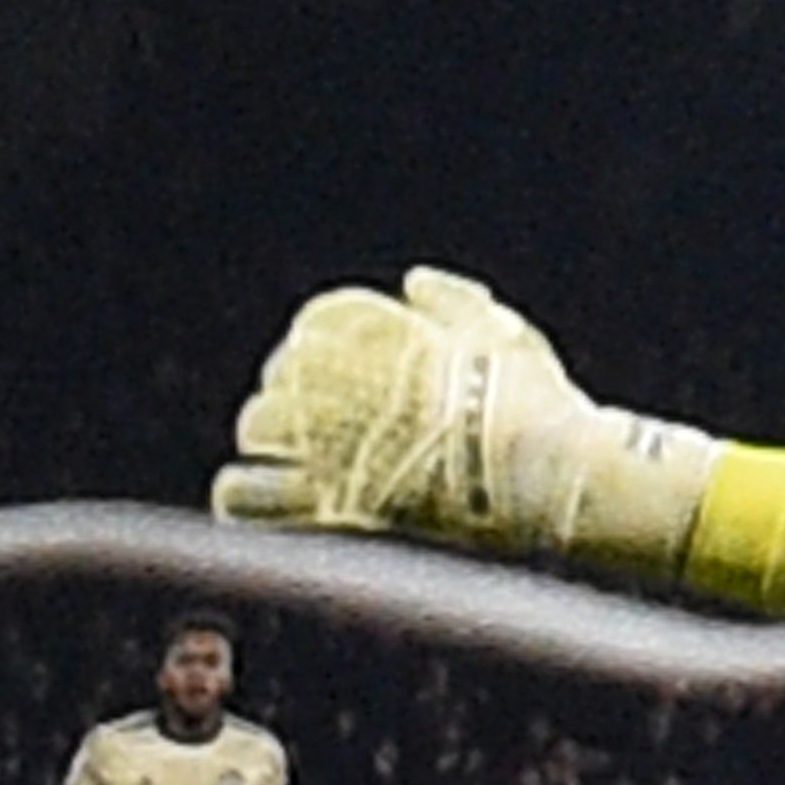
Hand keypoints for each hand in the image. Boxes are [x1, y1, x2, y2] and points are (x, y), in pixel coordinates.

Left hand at [213, 267, 717, 566]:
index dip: (313, 346)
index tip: (322, 364)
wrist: (544, 477)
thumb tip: (415, 282)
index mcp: (375, 336)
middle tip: (304, 420)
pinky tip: (243, 494)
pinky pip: (252, 498)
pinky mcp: (329, 503)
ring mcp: (332, 444)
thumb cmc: (533, 405)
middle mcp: (344, 384)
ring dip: (263, 439)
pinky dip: (241, 495)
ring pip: (258, 429)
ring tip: (277, 457)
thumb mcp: (505, 336)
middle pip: (281, 380)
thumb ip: (455, 303)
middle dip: (288, 396)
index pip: (314, 327)